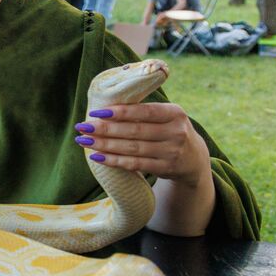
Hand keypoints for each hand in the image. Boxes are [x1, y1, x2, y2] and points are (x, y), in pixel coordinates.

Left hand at [75, 102, 211, 187]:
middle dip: (105, 129)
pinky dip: (114, 161)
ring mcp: (172, 152)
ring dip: (105, 145)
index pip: (145, 111)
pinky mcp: (166, 168)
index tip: (95, 113)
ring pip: (132, 149)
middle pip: (135, 131)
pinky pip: (135, 165)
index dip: (120, 112)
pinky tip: (97, 157)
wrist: (193, 158)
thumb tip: (102, 107)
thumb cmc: (168, 130)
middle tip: (82, 127)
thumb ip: (142, 111)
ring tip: (84, 141)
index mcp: (175, 113)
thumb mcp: (165, 116)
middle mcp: (176, 132)